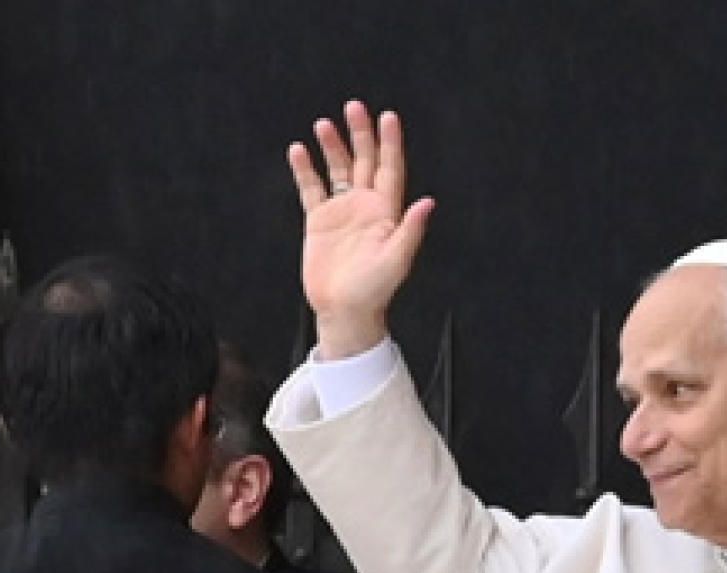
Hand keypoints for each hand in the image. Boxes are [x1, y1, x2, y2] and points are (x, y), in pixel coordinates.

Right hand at [287, 102, 437, 360]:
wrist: (345, 311)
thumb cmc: (374, 291)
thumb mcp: (397, 261)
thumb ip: (410, 230)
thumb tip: (427, 204)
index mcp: (386, 211)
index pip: (390, 168)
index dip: (389, 142)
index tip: (387, 117)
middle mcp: (365, 205)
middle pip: (363, 160)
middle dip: (360, 134)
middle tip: (354, 107)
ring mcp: (341, 211)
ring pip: (337, 169)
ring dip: (332, 146)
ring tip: (324, 124)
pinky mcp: (319, 221)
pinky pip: (311, 188)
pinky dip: (305, 170)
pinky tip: (299, 151)